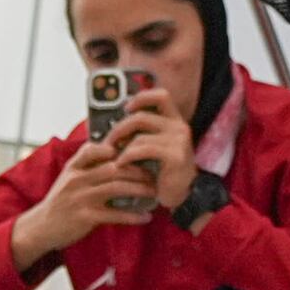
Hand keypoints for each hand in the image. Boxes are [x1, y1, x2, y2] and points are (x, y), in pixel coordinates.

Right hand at [10, 139, 163, 265]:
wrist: (41, 226)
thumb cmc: (61, 201)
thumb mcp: (69, 177)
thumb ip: (87, 164)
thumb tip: (114, 151)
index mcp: (74, 167)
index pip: (96, 149)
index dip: (118, 148)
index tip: (138, 151)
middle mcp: (78, 179)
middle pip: (114, 168)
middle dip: (138, 170)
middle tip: (155, 174)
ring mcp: (81, 198)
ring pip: (117, 188)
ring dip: (140, 189)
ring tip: (155, 192)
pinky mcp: (86, 217)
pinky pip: (115, 214)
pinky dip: (133, 216)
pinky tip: (146, 217)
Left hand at [102, 86, 198, 210]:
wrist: (181, 194)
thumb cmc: (163, 171)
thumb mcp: (154, 146)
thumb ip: (142, 133)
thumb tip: (113, 126)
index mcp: (175, 121)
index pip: (161, 95)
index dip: (141, 98)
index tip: (126, 108)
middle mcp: (179, 127)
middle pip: (142, 116)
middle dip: (119, 128)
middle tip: (108, 141)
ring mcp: (179, 141)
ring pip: (140, 135)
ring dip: (121, 146)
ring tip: (114, 156)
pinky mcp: (175, 156)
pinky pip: (143, 149)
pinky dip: (127, 156)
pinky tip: (122, 163)